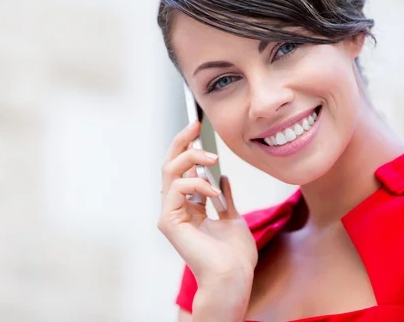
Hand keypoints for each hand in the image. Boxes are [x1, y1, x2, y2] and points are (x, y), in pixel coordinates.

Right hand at [158, 122, 257, 302]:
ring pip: (169, 171)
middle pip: (170, 165)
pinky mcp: (169, 221)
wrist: (233, 277)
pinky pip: (176, 189)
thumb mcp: (233, 218)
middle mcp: (176, 208)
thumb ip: (225, 199)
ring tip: (213, 159)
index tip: (197, 127)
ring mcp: (170, 214)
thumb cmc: (234, 256)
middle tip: (195, 126)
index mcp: (189, 207)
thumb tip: (223, 178)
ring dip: (192, 158)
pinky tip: (212, 191)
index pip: (182, 169)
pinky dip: (195, 183)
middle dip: (181, 141)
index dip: (186, 146)